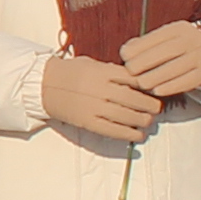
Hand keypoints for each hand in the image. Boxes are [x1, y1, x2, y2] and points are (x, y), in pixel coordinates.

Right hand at [38, 54, 165, 142]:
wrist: (43, 85)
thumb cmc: (70, 72)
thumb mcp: (93, 64)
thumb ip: (114, 71)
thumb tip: (137, 80)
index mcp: (104, 72)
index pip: (135, 79)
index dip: (149, 86)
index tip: (155, 90)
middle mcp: (102, 89)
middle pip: (136, 99)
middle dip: (150, 106)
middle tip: (156, 108)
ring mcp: (95, 107)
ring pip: (129, 116)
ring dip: (143, 120)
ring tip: (148, 121)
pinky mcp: (89, 122)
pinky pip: (114, 130)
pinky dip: (130, 134)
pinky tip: (139, 135)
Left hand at [120, 17, 200, 102]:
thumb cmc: (177, 50)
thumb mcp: (164, 41)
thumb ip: (144, 44)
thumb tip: (125, 52)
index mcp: (180, 28)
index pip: (158, 36)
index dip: (139, 46)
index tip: (124, 56)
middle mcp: (194, 39)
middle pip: (168, 51)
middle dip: (146, 61)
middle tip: (130, 71)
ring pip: (177, 67)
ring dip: (156, 77)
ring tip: (141, 83)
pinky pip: (188, 81)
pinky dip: (171, 87)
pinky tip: (157, 91)